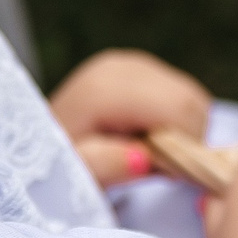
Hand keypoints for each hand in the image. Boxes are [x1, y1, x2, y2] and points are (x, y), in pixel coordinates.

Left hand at [49, 49, 211, 186]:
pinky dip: (179, 119)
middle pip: (188, 100)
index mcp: (103, 89)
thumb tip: (141, 159)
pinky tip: (150, 134)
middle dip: (187, 139)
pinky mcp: (141, 66)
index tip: (167, 173)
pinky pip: (183, 93)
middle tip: (160, 166)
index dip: (184, 146)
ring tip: (150, 151)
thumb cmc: (62, 164)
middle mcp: (120, 66)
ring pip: (192, 97)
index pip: (175, 109)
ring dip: (184, 130)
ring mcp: (132, 62)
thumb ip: (106, 166)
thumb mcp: (78, 175)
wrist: (45, 142)